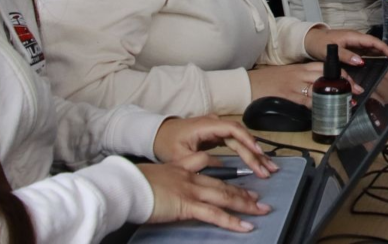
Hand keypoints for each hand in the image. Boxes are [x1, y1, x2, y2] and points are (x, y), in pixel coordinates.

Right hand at [138, 153, 269, 232]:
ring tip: (260, 209)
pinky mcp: (189, 206)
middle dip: (241, 191)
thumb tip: (161, 183)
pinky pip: (216, 215)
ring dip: (245, 204)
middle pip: (222, 183)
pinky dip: (233, 221)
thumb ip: (162, 176)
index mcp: (180, 167)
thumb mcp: (149, 174)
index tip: (231, 174)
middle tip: (256, 196)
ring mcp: (191, 191)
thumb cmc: (131, 183)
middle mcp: (190, 177)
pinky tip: (246, 225)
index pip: (207, 163)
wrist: (126, 185)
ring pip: (225, 197)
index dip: (221, 169)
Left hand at [153, 116, 274, 177]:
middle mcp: (215, 123)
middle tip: (268, 169)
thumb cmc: (166, 142)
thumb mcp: (178, 156)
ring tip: (269, 167)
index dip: (246, 140)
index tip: (257, 153)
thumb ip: (199, 161)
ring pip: (241, 139)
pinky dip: (248, 152)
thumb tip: (221, 167)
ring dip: (255, 153)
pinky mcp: (218, 135)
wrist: (157, 134)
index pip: (232, 129)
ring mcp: (217, 128)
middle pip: (241, 136)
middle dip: (256, 153)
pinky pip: (237, 142)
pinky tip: (258, 162)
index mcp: (206, 125)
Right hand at [248, 63, 363, 106]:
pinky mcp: (288, 96)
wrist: (246, 84)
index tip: (352, 81)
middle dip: (344, 83)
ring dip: (335, 97)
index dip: (341, 74)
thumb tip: (317, 88)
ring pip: (320, 88)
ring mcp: (294, 85)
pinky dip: (319, 107)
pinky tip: (327, 112)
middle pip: (327, 76)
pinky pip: (307, 102)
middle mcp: (299, 74)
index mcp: (300, 68)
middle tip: (357, 91)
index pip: (324, 67)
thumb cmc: (266, 81)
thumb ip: (302, 78)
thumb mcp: (286, 75)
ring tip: (347, 104)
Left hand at [304, 26, 387, 65]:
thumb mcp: (332, 50)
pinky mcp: (350, 48)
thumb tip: (361, 61)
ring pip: (370, 48)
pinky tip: (376, 61)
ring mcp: (353, 43)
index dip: (383, 47)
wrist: (309, 40)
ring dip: (380, 53)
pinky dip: (372, 55)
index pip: (372, 41)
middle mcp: (355, 38)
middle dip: (385, 50)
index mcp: (352, 36)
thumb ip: (346, 56)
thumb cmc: (319, 44)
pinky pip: (364, 51)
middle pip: (373, 44)